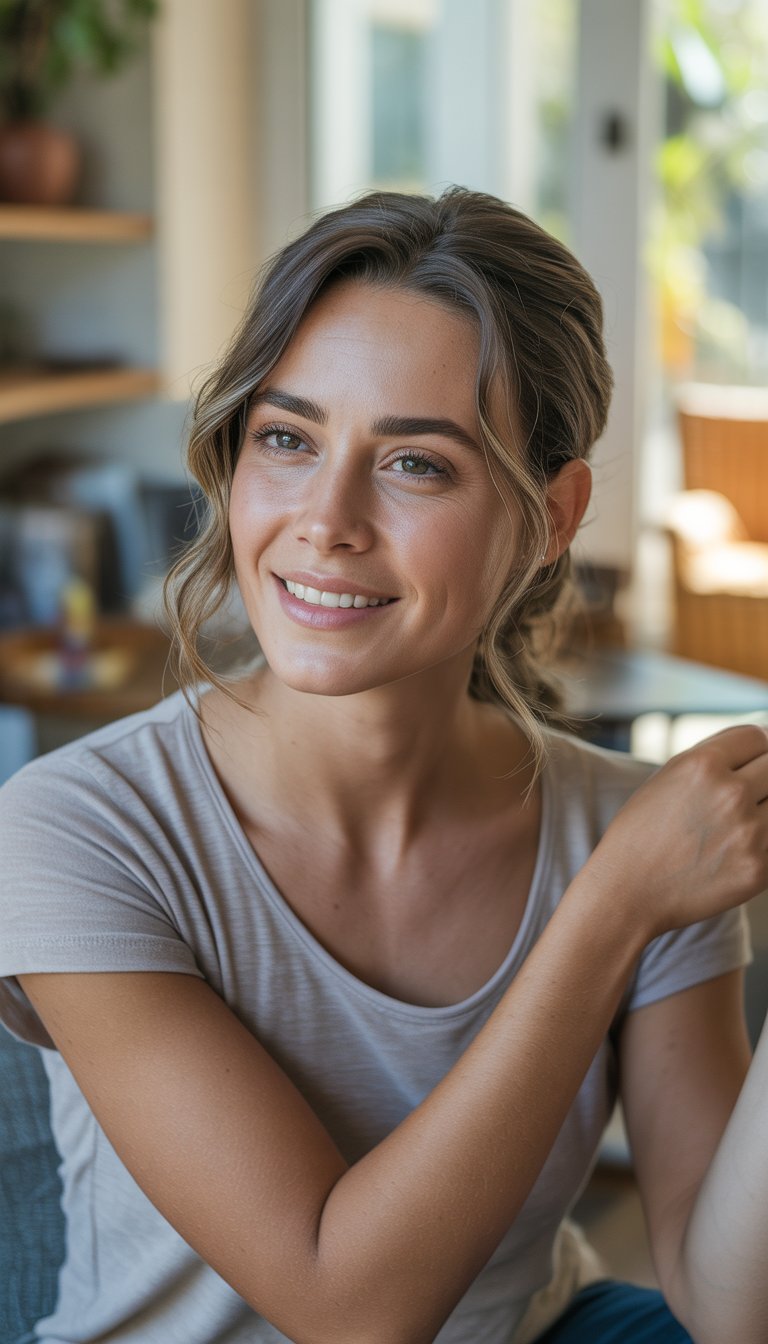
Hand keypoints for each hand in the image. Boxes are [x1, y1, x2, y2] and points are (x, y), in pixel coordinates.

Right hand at [587, 724, 767, 940]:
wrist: (627, 892)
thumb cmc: (643, 832)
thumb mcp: (669, 777)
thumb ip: (714, 757)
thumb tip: (763, 740)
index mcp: (703, 765)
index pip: (757, 737)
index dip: (756, 748)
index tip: (751, 763)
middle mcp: (730, 793)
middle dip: (762, 777)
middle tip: (743, 796)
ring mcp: (749, 833)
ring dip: (763, 810)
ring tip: (732, 825)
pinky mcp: (759, 868)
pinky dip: (760, 843)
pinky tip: (732, 851)